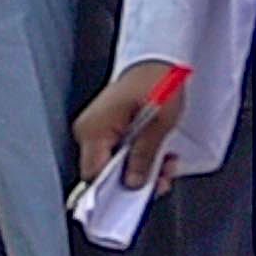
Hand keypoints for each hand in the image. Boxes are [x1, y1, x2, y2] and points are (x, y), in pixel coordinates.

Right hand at [72, 64, 189, 194]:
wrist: (158, 59)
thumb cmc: (157, 81)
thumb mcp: (158, 124)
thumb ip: (143, 156)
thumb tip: (133, 183)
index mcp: (94, 129)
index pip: (94, 175)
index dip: (115, 190)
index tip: (137, 196)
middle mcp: (89, 130)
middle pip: (104, 172)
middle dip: (135, 179)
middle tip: (161, 179)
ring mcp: (97, 128)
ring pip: (114, 164)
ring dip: (141, 168)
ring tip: (166, 164)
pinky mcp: (107, 127)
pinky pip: (119, 151)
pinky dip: (139, 156)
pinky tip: (159, 154)